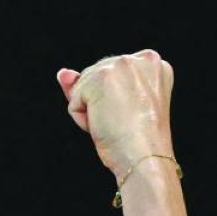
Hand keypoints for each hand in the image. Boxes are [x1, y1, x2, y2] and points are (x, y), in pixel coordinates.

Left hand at [56, 49, 174, 176]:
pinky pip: (74, 100)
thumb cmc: (136, 139)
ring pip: (83, 87)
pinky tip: (105, 125)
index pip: (111, 74)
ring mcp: (120, 65)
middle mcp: (140, 58)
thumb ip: (90, 83)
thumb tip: (63, 74)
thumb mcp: (117, 106)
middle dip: (100, 102)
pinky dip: (82, 119)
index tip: (134, 115)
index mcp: (153, 63)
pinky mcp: (101, 77)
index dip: (113, 100)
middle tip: (125, 121)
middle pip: (95, 77)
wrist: (144, 157)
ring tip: (117, 123)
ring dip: (91, 110)